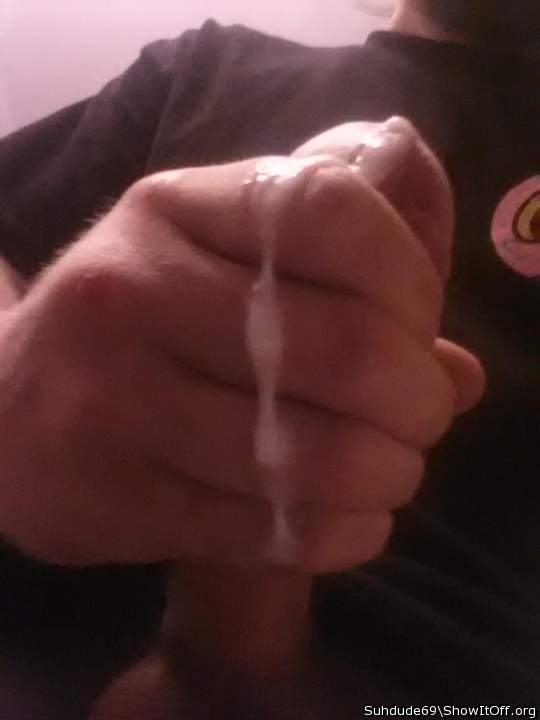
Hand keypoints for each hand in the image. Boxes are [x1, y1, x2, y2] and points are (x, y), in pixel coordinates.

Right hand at [0, 124, 483, 570]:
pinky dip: (340, 532)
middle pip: (340, 345)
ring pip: (308, 453)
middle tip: (425, 415)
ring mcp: (113, 397)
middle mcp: (136, 288)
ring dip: (387, 473)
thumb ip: (344, 290)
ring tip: (395, 471)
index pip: (334, 213)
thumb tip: (462, 370)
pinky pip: (265, 529)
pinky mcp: (108, 498)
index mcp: (177, 207)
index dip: (410, 277)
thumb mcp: (220, 262)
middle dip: (418, 396)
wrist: (4, 407)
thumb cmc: (137, 322)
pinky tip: (354, 521)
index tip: (419, 326)